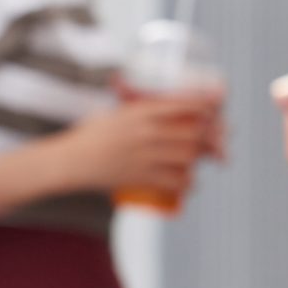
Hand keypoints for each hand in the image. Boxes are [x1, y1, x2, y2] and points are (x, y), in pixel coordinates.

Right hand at [51, 97, 211, 200]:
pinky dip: (188, 183)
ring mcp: (144, 155)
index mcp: (142, 111)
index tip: (216, 111)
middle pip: (194, 133)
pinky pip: (175, 181)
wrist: (70, 161)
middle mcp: (146, 131)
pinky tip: (190, 183)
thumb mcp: (117, 112)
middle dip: (212, 138)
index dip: (207, 108)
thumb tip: (169, 103)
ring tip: (203, 160)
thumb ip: (141, 106)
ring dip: (200, 160)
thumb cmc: (92, 135)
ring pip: (188, 157)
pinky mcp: (140, 176)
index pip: (185, 105)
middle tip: (217, 142)